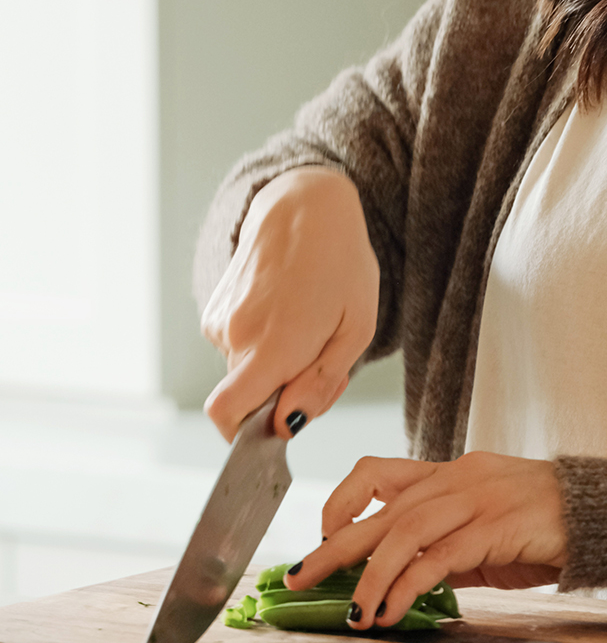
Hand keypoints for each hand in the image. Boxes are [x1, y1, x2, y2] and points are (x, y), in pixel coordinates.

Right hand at [202, 168, 379, 440]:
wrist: (304, 206)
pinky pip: (237, 348)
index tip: (276, 428)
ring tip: (309, 324)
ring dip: (274, 365)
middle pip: (247, 398)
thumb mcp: (356, 329)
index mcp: (272, 345)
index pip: (227, 415)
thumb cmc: (342, 264)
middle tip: (322, 359)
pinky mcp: (214, 311)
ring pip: (244, 372)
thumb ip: (319, 384)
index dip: (245, 436)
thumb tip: (287, 426)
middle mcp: (236, 336)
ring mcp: (220, 322)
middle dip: (281, 394)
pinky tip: (287, 311)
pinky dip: (261, 344)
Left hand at [286, 451, 567, 628]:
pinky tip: (392, 612)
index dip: (340, 503)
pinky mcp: (497, 528)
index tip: (322, 537)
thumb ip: (447, 548)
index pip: (378, 473)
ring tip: (351, 613)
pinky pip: (438, 559)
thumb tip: (406, 582)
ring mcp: (478, 499)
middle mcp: (460, 478)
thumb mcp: (489, 531)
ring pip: (402, 533)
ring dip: (368, 577)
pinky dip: (406, 588)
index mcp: (453, 472)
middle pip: (379, 509)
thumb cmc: (551, 526)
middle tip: (298, 579)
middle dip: (332, 547)